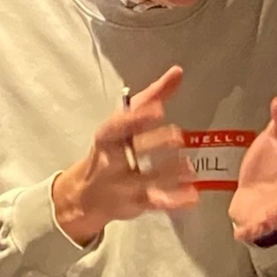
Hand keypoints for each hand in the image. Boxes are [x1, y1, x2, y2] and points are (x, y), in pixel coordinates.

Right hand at [50, 65, 197, 246]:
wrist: (84, 194)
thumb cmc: (111, 148)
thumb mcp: (124, 121)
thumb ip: (152, 97)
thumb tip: (177, 71)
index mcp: (108, 136)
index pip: (118, 126)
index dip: (136, 118)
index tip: (157, 109)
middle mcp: (111, 160)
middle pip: (132, 152)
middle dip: (154, 144)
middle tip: (178, 137)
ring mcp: (122, 185)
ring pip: (146, 180)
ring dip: (169, 175)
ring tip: (190, 168)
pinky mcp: (134, 205)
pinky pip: (155, 203)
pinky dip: (174, 200)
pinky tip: (192, 196)